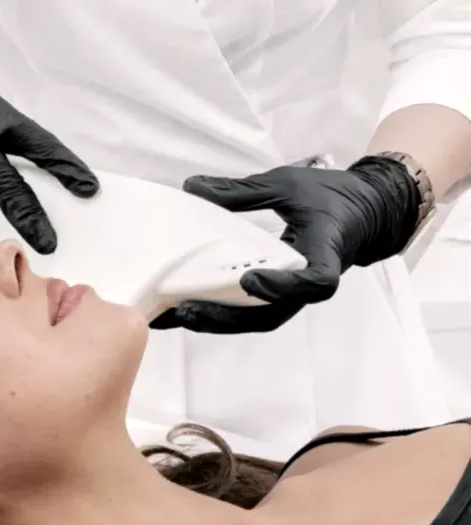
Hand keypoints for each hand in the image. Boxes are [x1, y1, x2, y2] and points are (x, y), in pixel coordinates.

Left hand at [151, 156, 420, 333]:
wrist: (364, 212)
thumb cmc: (329, 197)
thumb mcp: (287, 185)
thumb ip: (241, 191)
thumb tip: (192, 187)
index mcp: (324, 252)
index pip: (314, 281)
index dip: (284, 286)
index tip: (250, 279)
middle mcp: (310, 282)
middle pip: (272, 314)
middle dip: (228, 318)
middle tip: (187, 311)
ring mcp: (294, 294)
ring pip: (258, 319)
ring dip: (218, 322)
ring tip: (177, 317)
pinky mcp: (280, 295)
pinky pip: (252, 312)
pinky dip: (221, 314)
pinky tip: (188, 310)